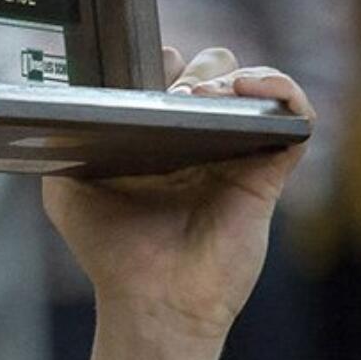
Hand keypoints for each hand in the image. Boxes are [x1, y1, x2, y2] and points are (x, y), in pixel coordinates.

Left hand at [42, 47, 313, 359]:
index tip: (150, 68)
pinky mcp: (267, 171)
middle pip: (214, 68)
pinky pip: (295, 116)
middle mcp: (199, 136)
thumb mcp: (65, 187)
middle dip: (198, 68)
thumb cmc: (110, 248)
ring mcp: (236, 151)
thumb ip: (64, 142)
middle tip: (178, 94)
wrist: (149, 299)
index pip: (171, 71)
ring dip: (231, 76)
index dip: (163, 60)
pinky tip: (251, 88)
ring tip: (203, 99)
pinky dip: (283, 89)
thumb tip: (69, 102)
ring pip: (252, 83)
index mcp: (157, 132)